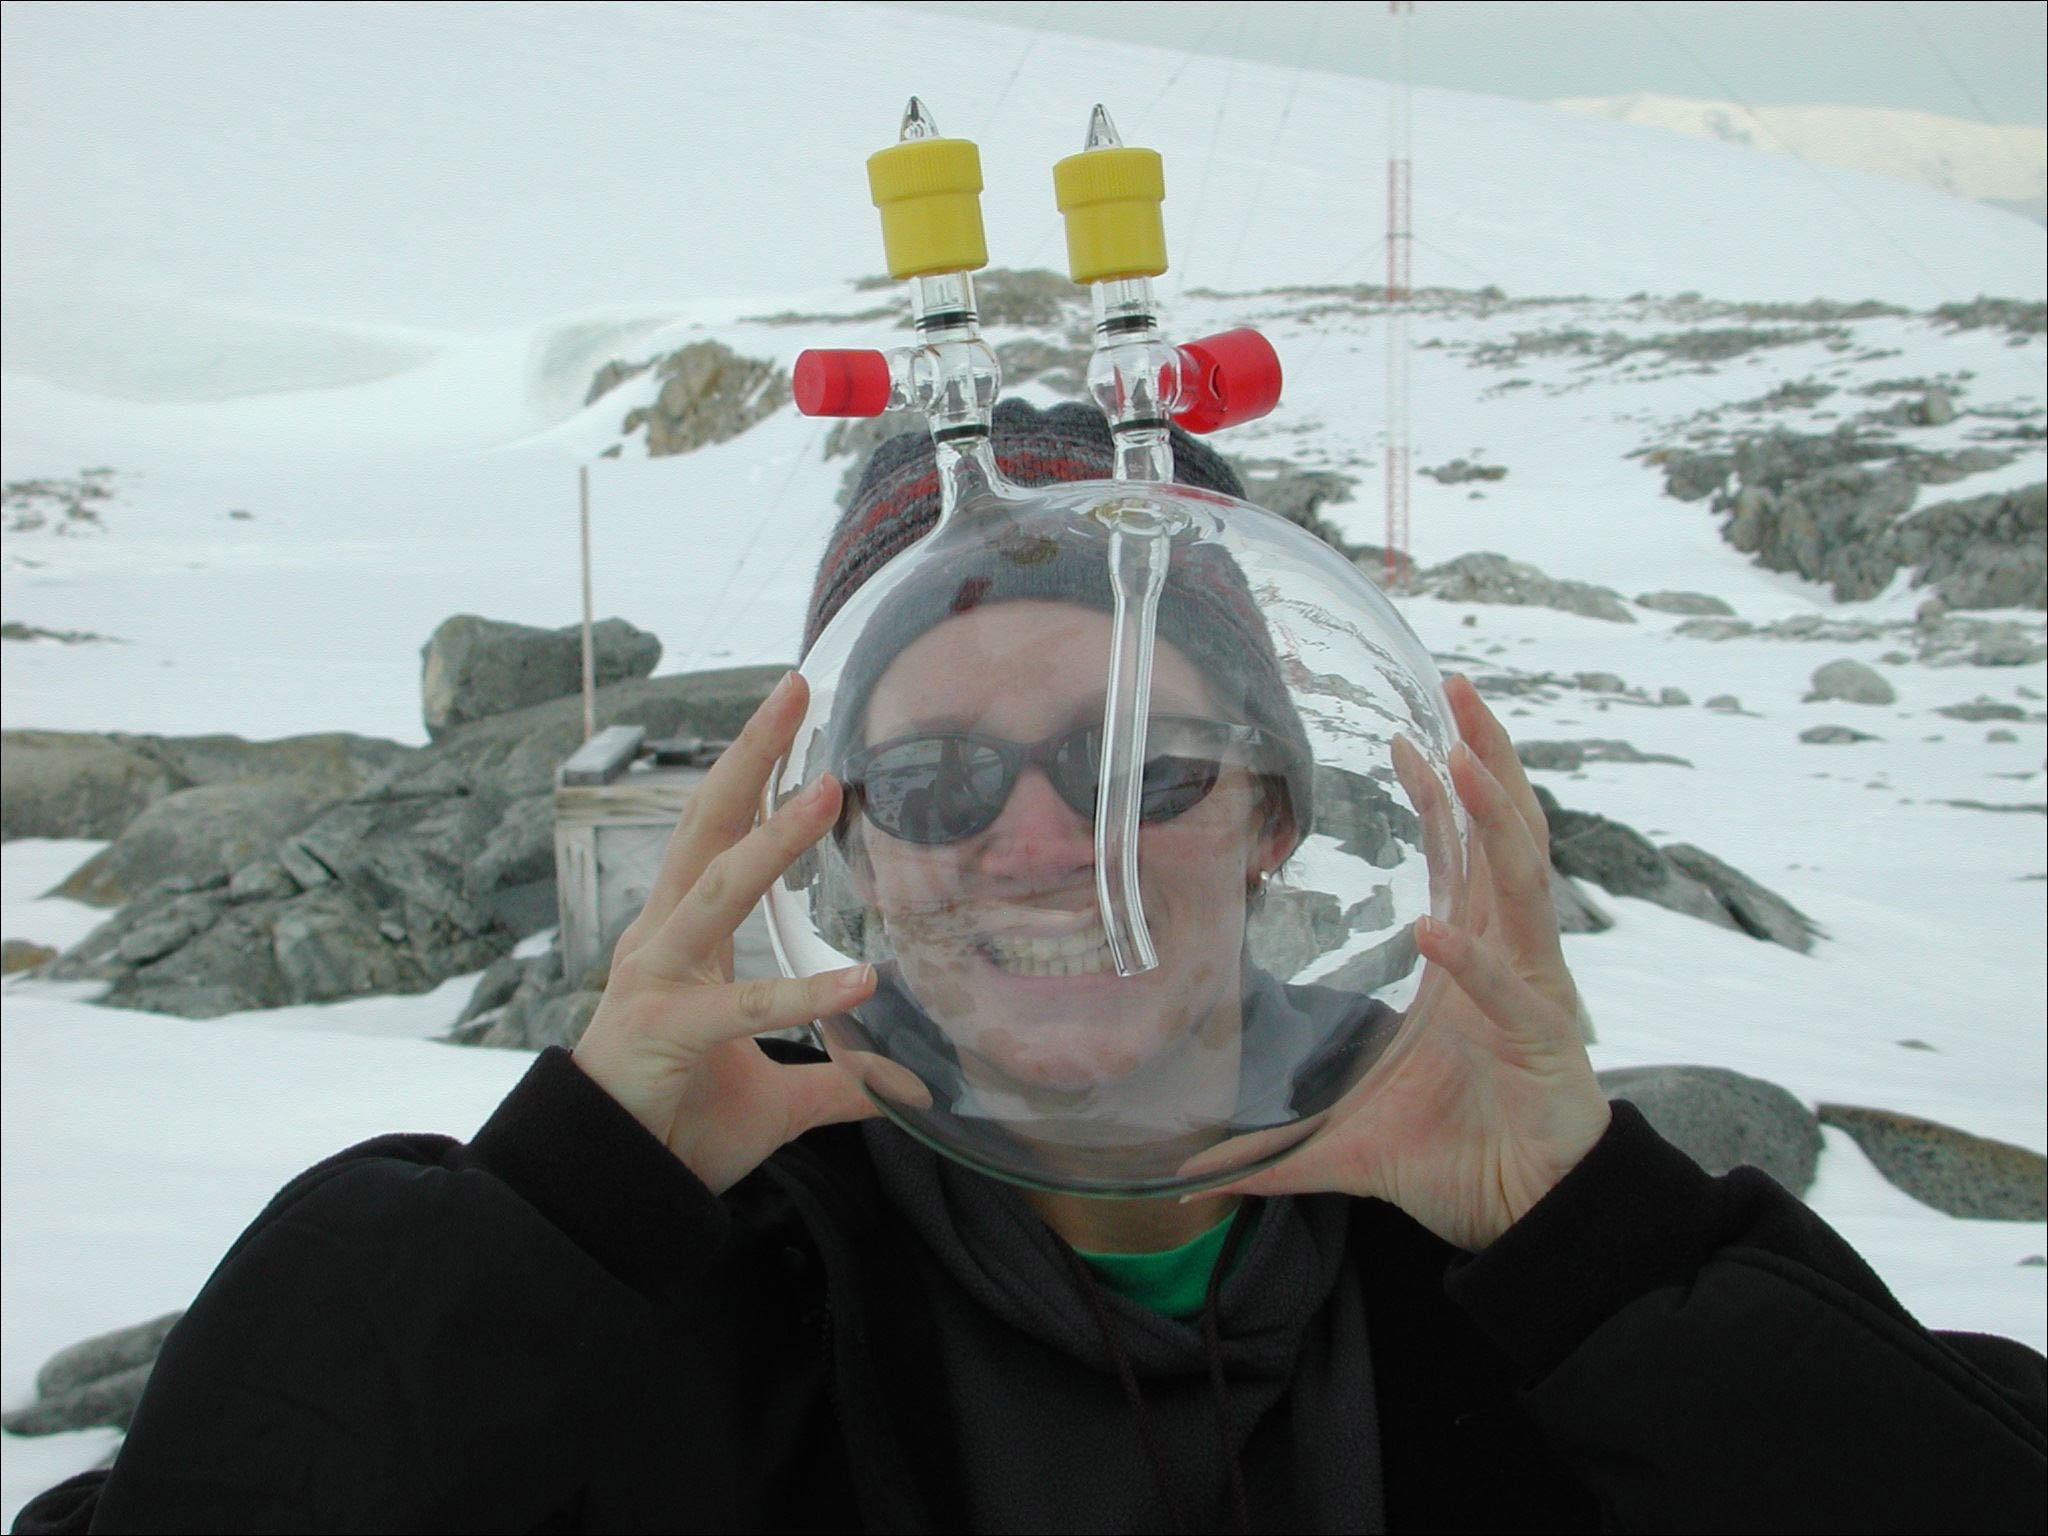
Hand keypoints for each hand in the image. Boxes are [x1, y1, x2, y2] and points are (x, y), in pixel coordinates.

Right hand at [570, 671, 880, 1195]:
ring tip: (828, 791)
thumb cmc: (676, 1124)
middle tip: (794, 687)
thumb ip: (834, 1079)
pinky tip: (861, 983)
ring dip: (772, 840)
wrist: (607, 1188)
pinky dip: (803, 995)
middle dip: (749, 755)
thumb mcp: (773, 1094)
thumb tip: (899, 1078)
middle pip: (704, 825)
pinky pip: (739, 1006)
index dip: (753, 771)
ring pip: (716, 892)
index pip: (717, 831)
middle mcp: (664, 940)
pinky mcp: (662, 1031)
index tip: (793, 711)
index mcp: (684, 937)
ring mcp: (656, 980)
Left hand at [1214, 673, 1609, 1250]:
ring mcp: (1534, 994)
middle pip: (1508, 835)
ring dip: (1494, 820)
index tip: (1403, 732)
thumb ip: (1270, 1140)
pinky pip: (1511, 991)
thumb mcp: (1348, 1134)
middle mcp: (1511, 957)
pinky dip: (1476, 963)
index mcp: (1473, 957)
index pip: (1464, 852)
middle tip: (1455, 690)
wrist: (1528, 1218)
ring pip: (1524, 885)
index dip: (1444, 789)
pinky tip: (1439, 933)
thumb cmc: (1454, 1157)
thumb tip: (1191, 1162)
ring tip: (1461, 759)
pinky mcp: (1546, 1045)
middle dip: (1486, 760)